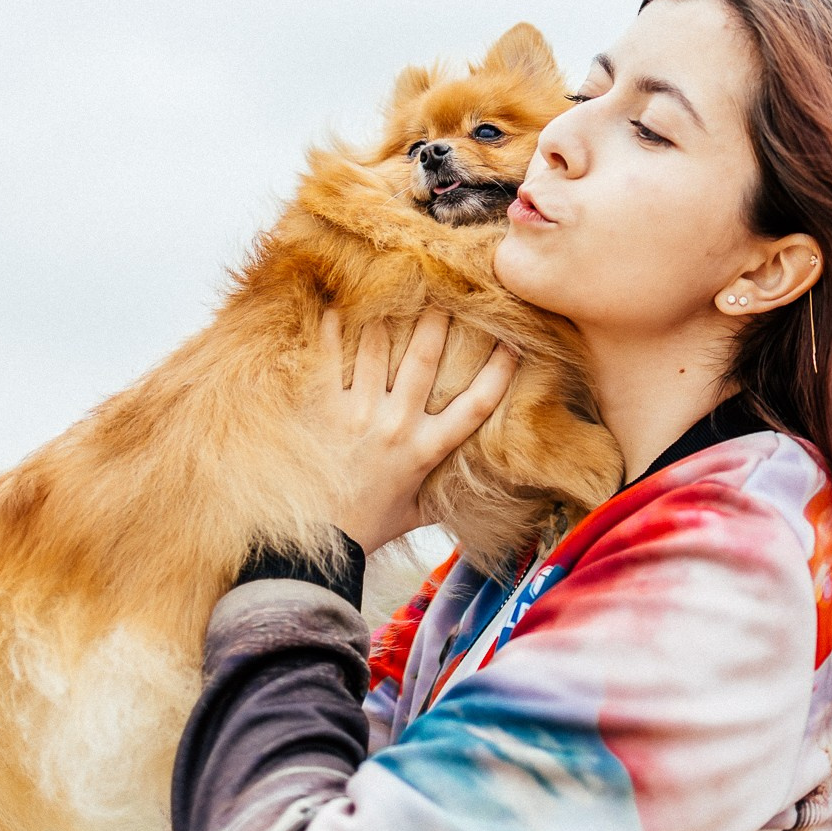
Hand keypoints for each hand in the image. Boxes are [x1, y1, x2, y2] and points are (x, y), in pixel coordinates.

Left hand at [312, 306, 518, 555]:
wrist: (317, 542)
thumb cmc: (368, 526)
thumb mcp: (416, 514)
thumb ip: (445, 496)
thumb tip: (483, 494)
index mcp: (426, 451)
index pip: (475, 406)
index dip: (498, 373)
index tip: (513, 347)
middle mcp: (397, 427)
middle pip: (425, 360)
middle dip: (439, 322)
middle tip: (447, 293)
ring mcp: (358, 414)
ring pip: (379, 348)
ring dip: (390, 314)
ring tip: (396, 288)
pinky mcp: (323, 410)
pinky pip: (330, 358)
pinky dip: (334, 330)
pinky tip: (337, 306)